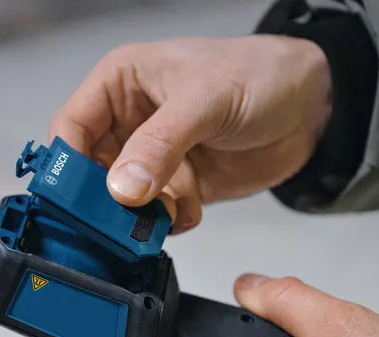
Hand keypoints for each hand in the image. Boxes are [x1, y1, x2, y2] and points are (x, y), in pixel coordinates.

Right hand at [48, 35, 330, 232]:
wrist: (313, 105)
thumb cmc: (259, 75)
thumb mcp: (206, 100)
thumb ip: (160, 144)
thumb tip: (121, 187)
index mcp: (121, 83)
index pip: (71, 126)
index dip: (66, 164)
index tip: (73, 200)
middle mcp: (130, 121)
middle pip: (92, 171)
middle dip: (106, 199)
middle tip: (123, 218)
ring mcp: (154, 156)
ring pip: (124, 199)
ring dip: (144, 214)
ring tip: (173, 207)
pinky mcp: (179, 184)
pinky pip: (159, 213)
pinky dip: (173, 220)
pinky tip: (193, 207)